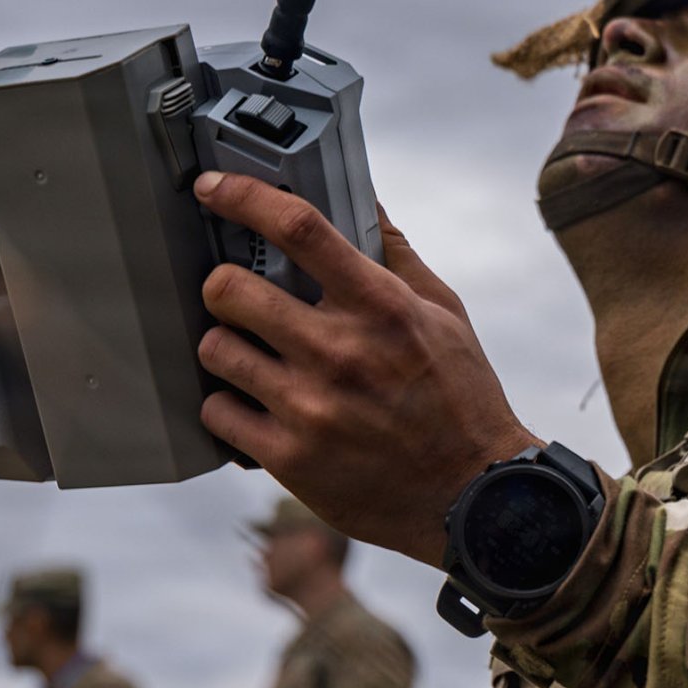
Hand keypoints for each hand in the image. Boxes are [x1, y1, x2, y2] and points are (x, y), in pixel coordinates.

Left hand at [194, 172, 540, 566]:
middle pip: (231, 289)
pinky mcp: (290, 458)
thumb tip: (366, 203)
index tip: (214, 189)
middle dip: (223, 286)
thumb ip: (397, 256)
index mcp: (381, 307)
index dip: (244, 197)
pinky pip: (218, 413)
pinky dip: (227, 406)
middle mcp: (341, 352)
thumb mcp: (445, 314)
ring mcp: (311, 408)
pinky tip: (253, 405)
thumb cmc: (460, 399)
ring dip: (223, 347)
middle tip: (236, 297)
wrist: (473, 499)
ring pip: (215, 350)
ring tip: (249, 355)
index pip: (299, 230)